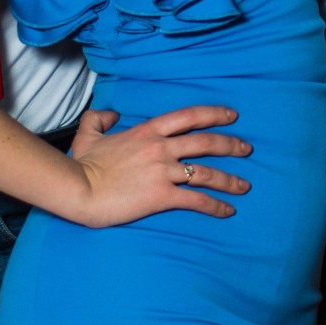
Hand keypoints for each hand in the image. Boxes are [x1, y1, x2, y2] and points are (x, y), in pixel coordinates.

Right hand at [62, 105, 251, 227]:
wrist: (78, 189)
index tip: (232, 115)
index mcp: (147, 131)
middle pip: (205, 142)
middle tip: (247, 148)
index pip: (188, 116)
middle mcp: (160, 148)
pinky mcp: (161, 196)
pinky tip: (227, 211)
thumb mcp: (89, 134)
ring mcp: (163, 171)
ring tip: (245, 186)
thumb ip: (100, 118)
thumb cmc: (82, 164)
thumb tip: (112, 113)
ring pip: (206, 172)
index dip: (214, 114)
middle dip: (231, 144)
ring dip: (229, 179)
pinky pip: (196, 200)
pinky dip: (215, 205)